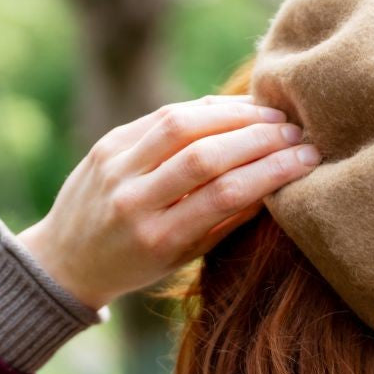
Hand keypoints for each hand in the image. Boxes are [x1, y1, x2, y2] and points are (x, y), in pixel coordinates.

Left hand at [17, 95, 319, 309]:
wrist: (65, 261)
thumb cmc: (139, 264)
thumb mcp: (185, 257)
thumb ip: (226, 220)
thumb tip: (278, 181)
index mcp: (159, 239)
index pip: (226, 195)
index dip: (273, 171)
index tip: (308, 159)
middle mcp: (133, 202)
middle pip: (205, 155)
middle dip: (259, 138)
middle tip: (297, 133)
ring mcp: (115, 168)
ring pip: (182, 124)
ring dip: (235, 114)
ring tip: (271, 115)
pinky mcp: (106, 143)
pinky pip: (162, 116)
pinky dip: (204, 109)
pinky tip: (235, 109)